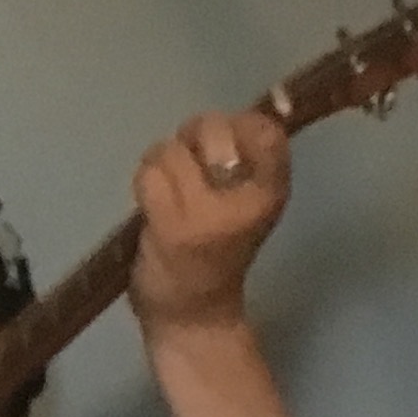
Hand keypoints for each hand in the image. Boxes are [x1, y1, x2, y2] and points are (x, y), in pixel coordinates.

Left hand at [131, 109, 287, 332]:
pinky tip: (152, 208)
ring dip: (162, 164)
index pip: (266, 131)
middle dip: (191, 139)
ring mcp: (206, 214)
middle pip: (211, 127)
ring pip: (172, 150)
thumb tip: (256, 101)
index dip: (238, 124)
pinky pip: (149, 175)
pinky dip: (144, 185)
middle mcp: (246, 200)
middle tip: (191, 171)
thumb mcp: (245, 200)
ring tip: (170, 195)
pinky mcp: (171, 227)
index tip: (223, 148)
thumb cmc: (218, 251)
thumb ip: (243, 154)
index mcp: (272, 191)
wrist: (194, 315)